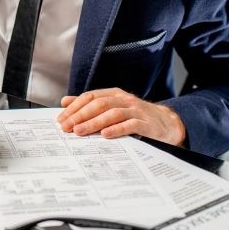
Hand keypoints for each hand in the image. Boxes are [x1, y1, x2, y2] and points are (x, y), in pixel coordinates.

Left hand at [57, 88, 185, 145]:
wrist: (168, 124)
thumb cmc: (136, 117)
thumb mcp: (113, 107)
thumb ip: (90, 104)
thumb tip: (65, 101)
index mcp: (114, 94)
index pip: (90, 97)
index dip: (74, 107)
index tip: (61, 119)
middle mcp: (124, 99)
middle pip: (98, 104)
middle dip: (80, 115)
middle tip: (66, 127)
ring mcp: (136, 110)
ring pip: (111, 113)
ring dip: (94, 122)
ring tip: (80, 131)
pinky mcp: (146, 123)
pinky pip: (130, 125)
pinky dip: (116, 129)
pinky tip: (105, 135)